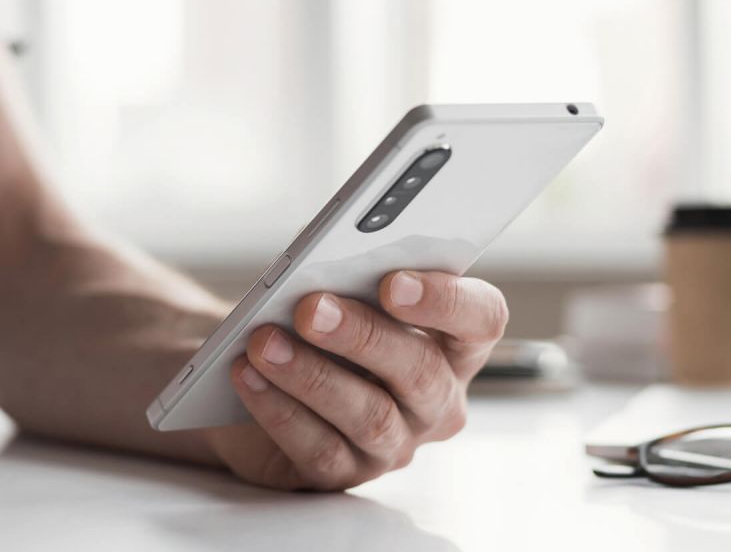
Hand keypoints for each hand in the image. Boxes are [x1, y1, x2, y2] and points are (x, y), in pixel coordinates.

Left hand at [204, 271, 508, 489]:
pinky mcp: (345, 473)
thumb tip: (329, 257)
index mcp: (455, 342)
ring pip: (369, 416)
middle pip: (420, 371)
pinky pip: (320, 449)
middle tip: (310, 307)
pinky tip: (248, 376)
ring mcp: (396, 443)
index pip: (482, 319)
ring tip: (264, 341)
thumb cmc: (316, 317)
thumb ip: (351, 268)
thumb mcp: (339, 284)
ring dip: (311, 375)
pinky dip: (280, 410)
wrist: (257, 373)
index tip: (394, 281)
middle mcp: (437, 399)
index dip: (446, 301)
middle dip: (363, 336)